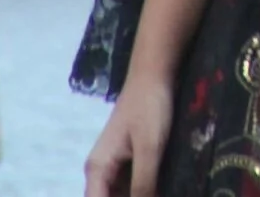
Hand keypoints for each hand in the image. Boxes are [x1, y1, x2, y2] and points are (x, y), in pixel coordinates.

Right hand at [84, 80, 173, 196]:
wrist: (153, 76)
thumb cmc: (149, 108)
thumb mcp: (150, 148)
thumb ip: (144, 183)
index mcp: (98, 169)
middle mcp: (100, 171)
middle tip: (156, 195)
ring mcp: (113, 167)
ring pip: (119, 196)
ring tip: (162, 191)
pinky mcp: (127, 161)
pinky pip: (130, 187)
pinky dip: (142, 193)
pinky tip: (161, 190)